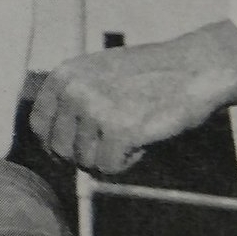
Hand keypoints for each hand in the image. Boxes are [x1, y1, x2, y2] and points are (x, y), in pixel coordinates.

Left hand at [31, 22, 236, 175]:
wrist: (197, 67)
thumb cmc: (150, 74)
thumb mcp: (97, 74)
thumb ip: (71, 100)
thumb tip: (50, 147)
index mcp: (63, 76)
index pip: (40, 128)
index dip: (57, 146)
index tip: (78, 149)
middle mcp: (73, 91)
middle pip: (61, 151)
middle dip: (86, 154)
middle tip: (115, 140)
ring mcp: (95, 109)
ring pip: (86, 162)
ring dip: (111, 156)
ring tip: (135, 130)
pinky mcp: (120, 130)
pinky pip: (109, 168)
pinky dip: (128, 162)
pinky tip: (144, 140)